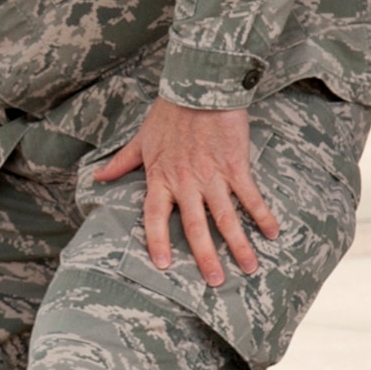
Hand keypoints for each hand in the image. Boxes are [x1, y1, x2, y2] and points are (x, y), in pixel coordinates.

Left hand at [94, 97, 279, 287]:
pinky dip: (262, 215)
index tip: (163, 265)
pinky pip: (250, 196)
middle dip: (206, 257)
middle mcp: (186, 182)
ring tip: (250, 268)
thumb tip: (98, 176)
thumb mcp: (141, 138)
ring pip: (226, 217)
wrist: (199, 86)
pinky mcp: (236, 165)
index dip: (157, 241)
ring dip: (238, 244)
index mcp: (160, 177)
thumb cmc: (169, 112)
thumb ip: (122, 162)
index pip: (155, 216)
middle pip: (195, 226)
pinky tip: (272, 233)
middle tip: (215, 283)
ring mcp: (212, 175)